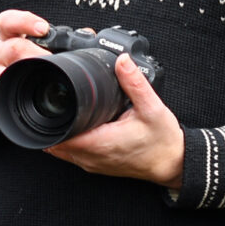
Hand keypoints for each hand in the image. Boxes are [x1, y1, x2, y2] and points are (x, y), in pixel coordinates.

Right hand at [0, 10, 52, 129]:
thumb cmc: (2, 69)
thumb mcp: (17, 50)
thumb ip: (47, 42)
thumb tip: (87, 34)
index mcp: (5, 40)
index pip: (8, 22)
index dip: (25, 21)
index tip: (43, 27)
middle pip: (11, 48)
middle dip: (34, 53)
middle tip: (52, 60)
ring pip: (1, 73)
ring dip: (22, 76)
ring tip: (40, 81)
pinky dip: (9, 102)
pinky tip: (21, 104)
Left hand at [48, 53, 184, 190]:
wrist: (173, 163)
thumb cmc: (163, 140)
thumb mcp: (151, 107)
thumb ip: (134, 82)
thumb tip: (122, 60)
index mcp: (101, 143)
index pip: (60, 136)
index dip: (51, 120)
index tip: (51, 104)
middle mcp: (92, 157)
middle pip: (55, 142)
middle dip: (52, 123)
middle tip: (54, 103)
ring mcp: (93, 164)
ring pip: (61, 150)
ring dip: (59, 133)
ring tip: (63, 114)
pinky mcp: (97, 166)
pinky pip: (73, 155)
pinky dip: (69, 141)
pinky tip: (76, 128)